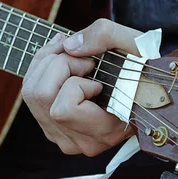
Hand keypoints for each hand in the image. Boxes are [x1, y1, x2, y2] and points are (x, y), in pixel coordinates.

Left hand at [21, 19, 141, 155]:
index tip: (95, 71)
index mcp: (105, 131)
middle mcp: (82, 142)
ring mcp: (64, 137)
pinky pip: (30, 95)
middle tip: (83, 59)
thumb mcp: (135, 44)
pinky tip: (61, 63)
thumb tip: (68, 45)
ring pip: (31, 94)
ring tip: (72, 57)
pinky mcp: (52, 127)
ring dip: (47, 64)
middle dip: (58, 64)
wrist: (146, 87)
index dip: (75, 82)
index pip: (64, 109)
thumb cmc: (143, 69)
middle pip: (41, 96)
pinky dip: (40, 70)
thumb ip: (105, 36)